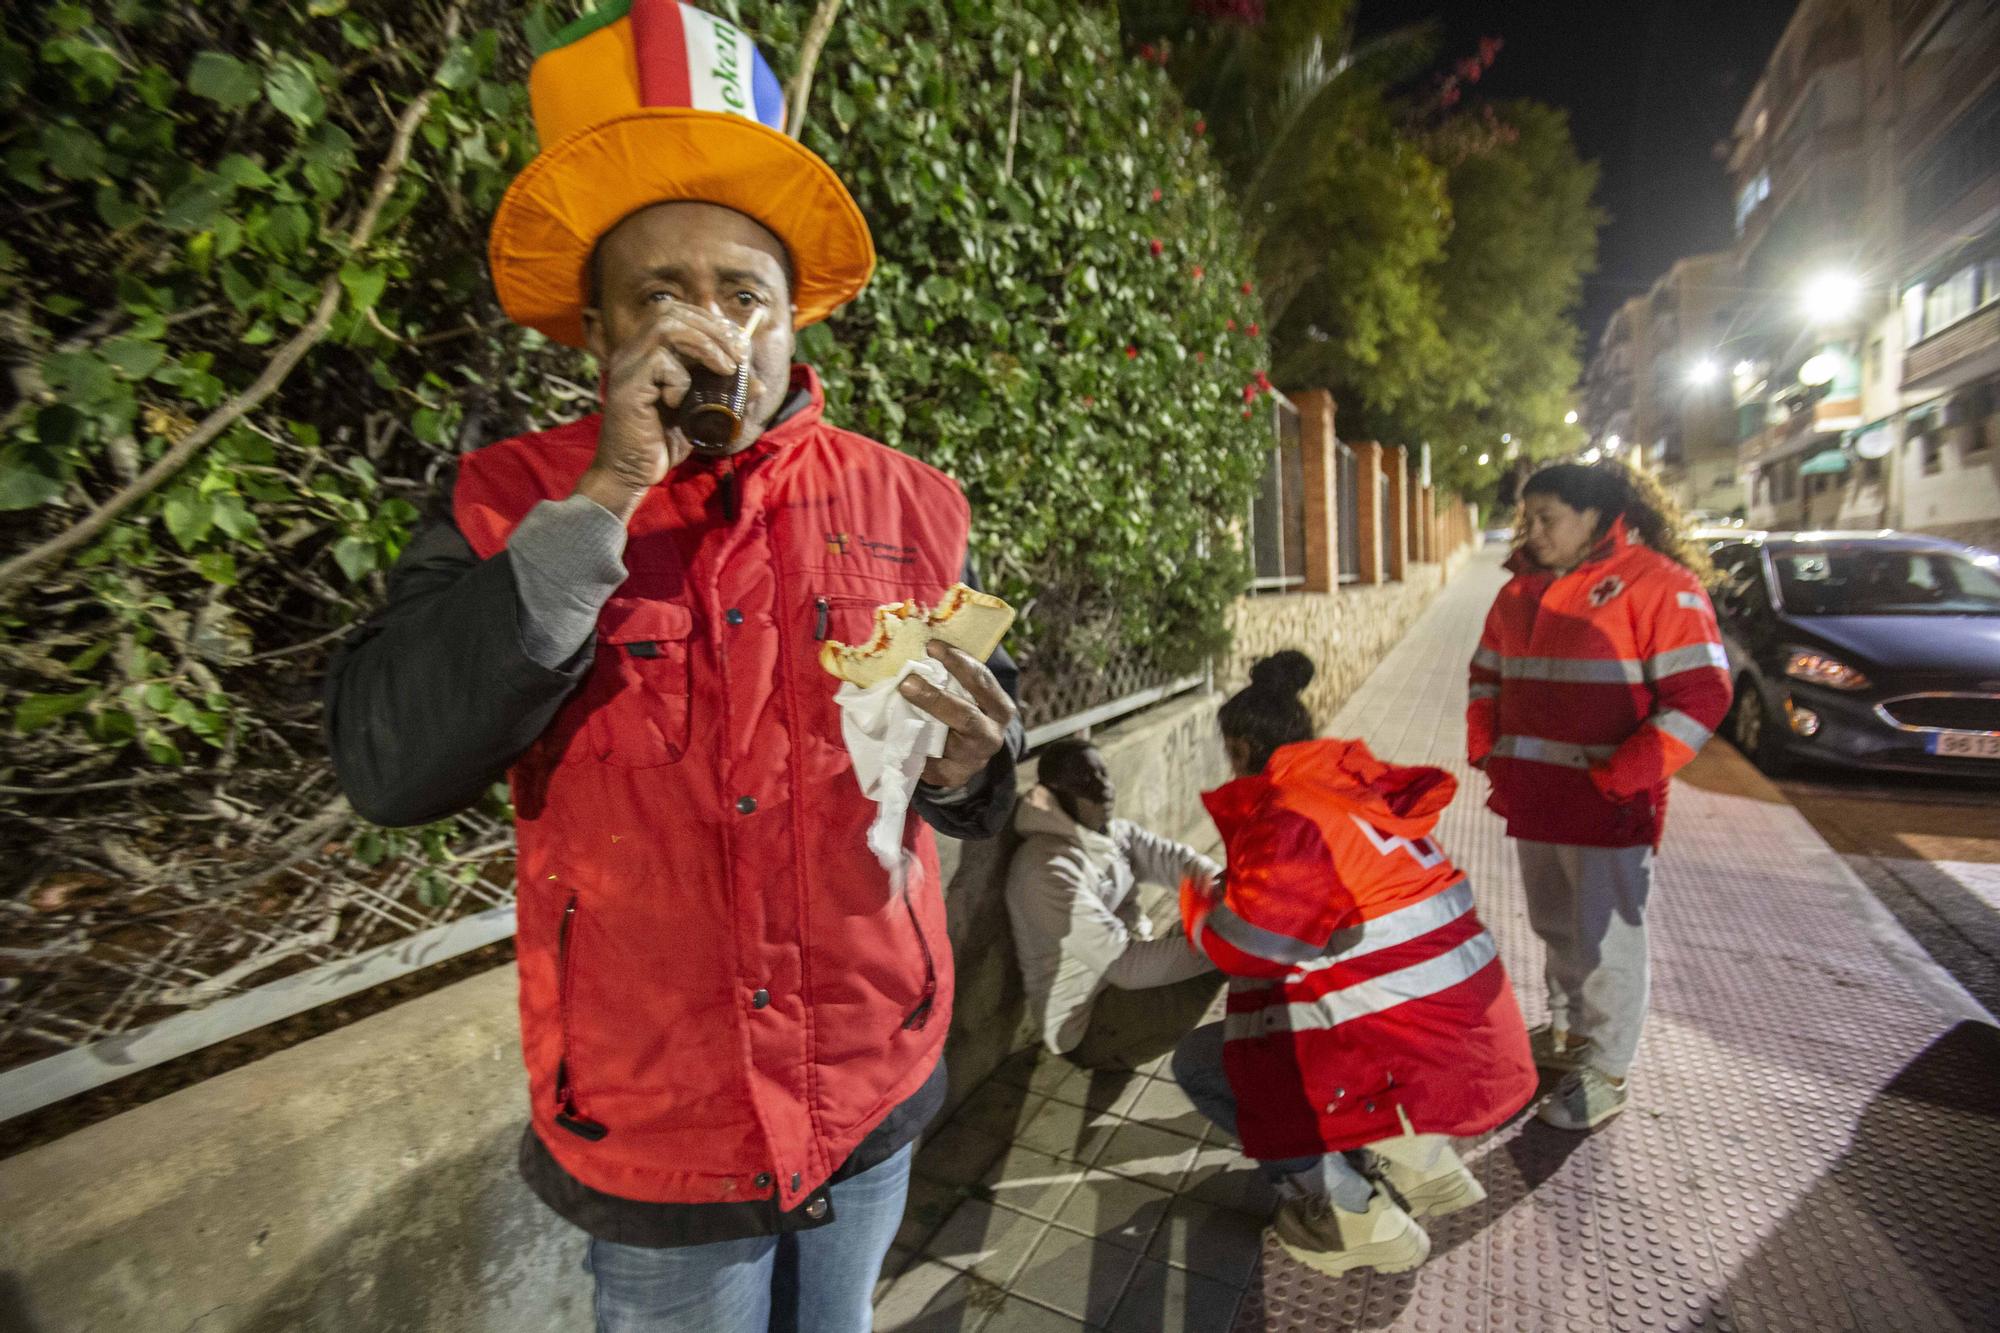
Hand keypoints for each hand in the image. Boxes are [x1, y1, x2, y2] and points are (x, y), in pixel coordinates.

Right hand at [575, 303, 755, 520]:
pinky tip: (679, 402)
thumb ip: (723, 394)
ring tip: (725, 369)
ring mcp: (627, 365)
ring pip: (667, 327)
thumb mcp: (699, 412)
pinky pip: (660, 362)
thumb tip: (757, 384)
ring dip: (705, 344)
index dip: (711, 322)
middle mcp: (633, 351)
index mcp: (647, 351)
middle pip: (672, 312)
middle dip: (713, 329)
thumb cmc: (662, 442)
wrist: (631, 473)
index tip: (738, 344)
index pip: (677, 313)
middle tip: (738, 356)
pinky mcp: (626, 385)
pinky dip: (680, 379)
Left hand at [900, 641, 1016, 789]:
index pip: (982, 681)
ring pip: (942, 741)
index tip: (931, 646)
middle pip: (965, 716)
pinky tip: (897, 734)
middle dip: (934, 698)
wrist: (969, 755)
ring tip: (894, 707)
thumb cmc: (964, 710)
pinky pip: (927, 761)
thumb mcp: (969, 694)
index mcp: (1000, 709)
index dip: (957, 662)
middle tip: (907, 682)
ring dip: (915, 724)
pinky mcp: (952, 777)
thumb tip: (921, 647)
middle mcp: (991, 735)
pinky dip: (910, 746)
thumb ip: (952, 676)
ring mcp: (972, 760)